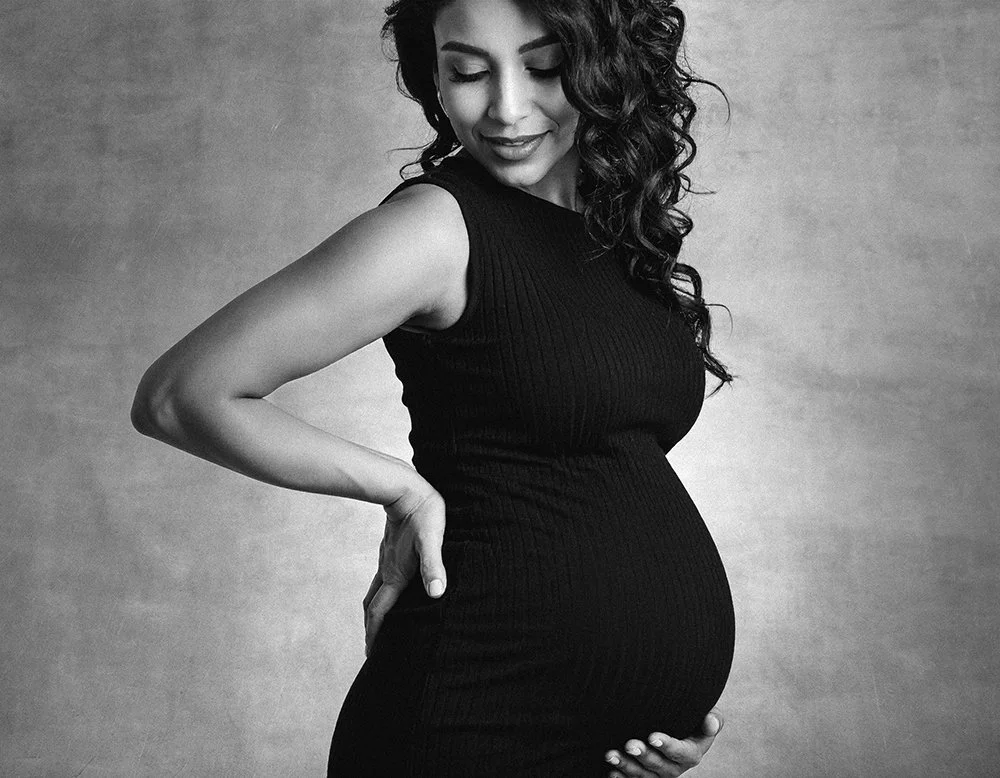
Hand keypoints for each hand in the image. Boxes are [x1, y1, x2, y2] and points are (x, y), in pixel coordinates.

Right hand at [362, 487, 447, 656]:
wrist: (405, 488)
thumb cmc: (424, 513)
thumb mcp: (432, 540)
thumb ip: (433, 566)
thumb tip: (437, 593)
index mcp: (396, 575)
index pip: (380, 612)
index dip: (375, 635)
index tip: (371, 655)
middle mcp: (388, 571)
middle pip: (373, 606)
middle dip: (371, 628)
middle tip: (372, 648)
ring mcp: (387, 560)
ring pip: (376, 591)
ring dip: (374, 611)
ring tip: (378, 625)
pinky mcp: (391, 550)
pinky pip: (382, 577)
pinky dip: (382, 593)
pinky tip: (391, 589)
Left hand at [604, 709, 723, 776]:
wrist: (674, 721)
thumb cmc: (691, 714)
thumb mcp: (706, 713)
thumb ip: (712, 718)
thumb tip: (711, 721)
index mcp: (692, 753)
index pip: (682, 753)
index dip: (668, 746)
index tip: (652, 736)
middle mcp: (675, 767)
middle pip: (660, 767)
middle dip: (644, 757)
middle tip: (630, 744)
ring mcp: (658, 774)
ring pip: (643, 776)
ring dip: (627, 767)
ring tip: (611, 754)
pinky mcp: (644, 776)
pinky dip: (622, 777)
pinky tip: (611, 770)